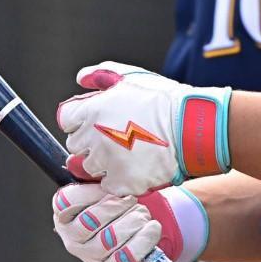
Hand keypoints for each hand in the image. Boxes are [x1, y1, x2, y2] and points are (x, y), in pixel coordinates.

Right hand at [52, 183, 208, 261]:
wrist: (141, 229)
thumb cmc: (120, 204)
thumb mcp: (107, 186)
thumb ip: (97, 176)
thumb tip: (86, 162)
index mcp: (65, 214)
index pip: (66, 202)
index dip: (90, 192)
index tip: (109, 186)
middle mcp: (72, 238)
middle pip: (89, 222)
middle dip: (117, 207)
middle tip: (132, 200)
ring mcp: (90, 258)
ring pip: (109, 240)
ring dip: (132, 222)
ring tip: (143, 214)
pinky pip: (125, 259)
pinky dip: (143, 241)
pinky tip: (152, 229)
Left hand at [57, 61, 231, 195]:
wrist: (193, 126)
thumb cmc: (165, 100)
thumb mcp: (132, 77)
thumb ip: (101, 75)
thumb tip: (82, 79)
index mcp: (91, 110)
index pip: (66, 120)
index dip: (81, 119)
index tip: (98, 120)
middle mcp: (94, 137)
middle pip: (75, 146)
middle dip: (90, 142)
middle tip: (116, 137)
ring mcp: (107, 162)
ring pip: (89, 168)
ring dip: (103, 163)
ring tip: (128, 153)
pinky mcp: (123, 183)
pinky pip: (108, 186)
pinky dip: (119, 180)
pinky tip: (135, 167)